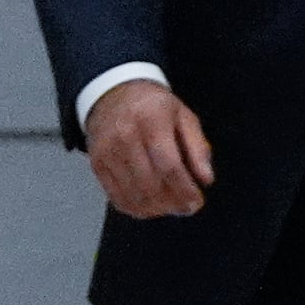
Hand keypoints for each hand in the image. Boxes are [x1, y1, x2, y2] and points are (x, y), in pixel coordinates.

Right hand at [85, 80, 214, 218]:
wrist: (114, 96)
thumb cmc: (155, 108)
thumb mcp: (185, 117)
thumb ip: (198, 148)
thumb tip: (206, 179)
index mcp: (151, 121)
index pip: (168, 165)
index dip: (184, 189)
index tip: (197, 201)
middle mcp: (125, 137)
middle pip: (150, 184)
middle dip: (172, 203)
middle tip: (188, 208)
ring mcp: (107, 152)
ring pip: (133, 194)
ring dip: (156, 209)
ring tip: (173, 207)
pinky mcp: (97, 164)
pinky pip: (116, 196)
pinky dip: (136, 208)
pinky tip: (152, 207)